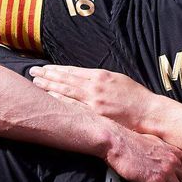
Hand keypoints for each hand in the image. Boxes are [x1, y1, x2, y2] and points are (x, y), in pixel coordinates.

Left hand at [31, 64, 152, 128]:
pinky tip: (49, 98)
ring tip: (36, 82)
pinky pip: (74, 106)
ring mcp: (94, 100)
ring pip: (66, 91)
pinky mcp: (96, 113)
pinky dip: (60, 101)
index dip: (57, 69)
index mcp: (101, 75)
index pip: (73, 71)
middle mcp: (95, 85)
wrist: (149, 112)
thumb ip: (101, 79)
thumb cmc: (136, 97)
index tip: (45, 68)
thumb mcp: (118, 80)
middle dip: (48, 75)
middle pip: (65, 79)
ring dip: (49, 86)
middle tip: (32, 71)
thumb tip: (86, 79)